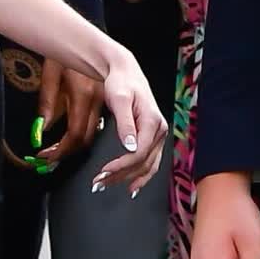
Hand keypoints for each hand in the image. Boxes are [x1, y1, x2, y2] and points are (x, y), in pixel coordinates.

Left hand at [33, 59, 104, 168]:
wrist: (92, 41)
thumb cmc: (70, 53)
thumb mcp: (51, 74)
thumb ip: (46, 103)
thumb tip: (40, 129)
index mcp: (84, 93)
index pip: (75, 133)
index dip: (60, 150)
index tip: (46, 157)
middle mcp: (99, 100)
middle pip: (86, 139)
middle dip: (67, 153)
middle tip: (49, 158)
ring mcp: (108, 102)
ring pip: (96, 136)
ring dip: (78, 149)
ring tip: (60, 153)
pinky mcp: (112, 103)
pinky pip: (104, 128)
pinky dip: (88, 138)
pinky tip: (78, 142)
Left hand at [89, 48, 166, 193]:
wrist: (125, 72)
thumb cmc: (121, 83)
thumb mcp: (120, 100)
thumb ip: (125, 124)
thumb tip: (130, 146)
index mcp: (153, 121)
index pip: (139, 152)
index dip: (121, 166)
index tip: (104, 172)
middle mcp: (159, 130)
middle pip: (143, 162)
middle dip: (121, 175)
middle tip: (99, 182)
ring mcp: (158, 135)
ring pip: (147, 165)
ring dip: (129, 178)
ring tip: (108, 185)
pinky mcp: (152, 137)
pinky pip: (150, 161)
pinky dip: (141, 175)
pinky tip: (132, 185)